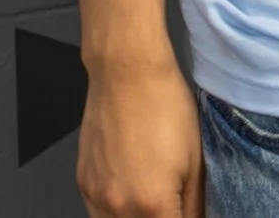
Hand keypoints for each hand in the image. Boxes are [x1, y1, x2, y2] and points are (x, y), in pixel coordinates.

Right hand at [77, 58, 202, 216]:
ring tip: (153, 206)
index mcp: (152, 203)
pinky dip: (115, 216)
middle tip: (173, 207)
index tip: (190, 215)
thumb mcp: (195, 160)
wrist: (127, 75)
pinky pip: (96, 215)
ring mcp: (94, 196)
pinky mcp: (82, 183)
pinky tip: (133, 200)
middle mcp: (117, 207)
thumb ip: (195, 204)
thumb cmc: (166, 108)